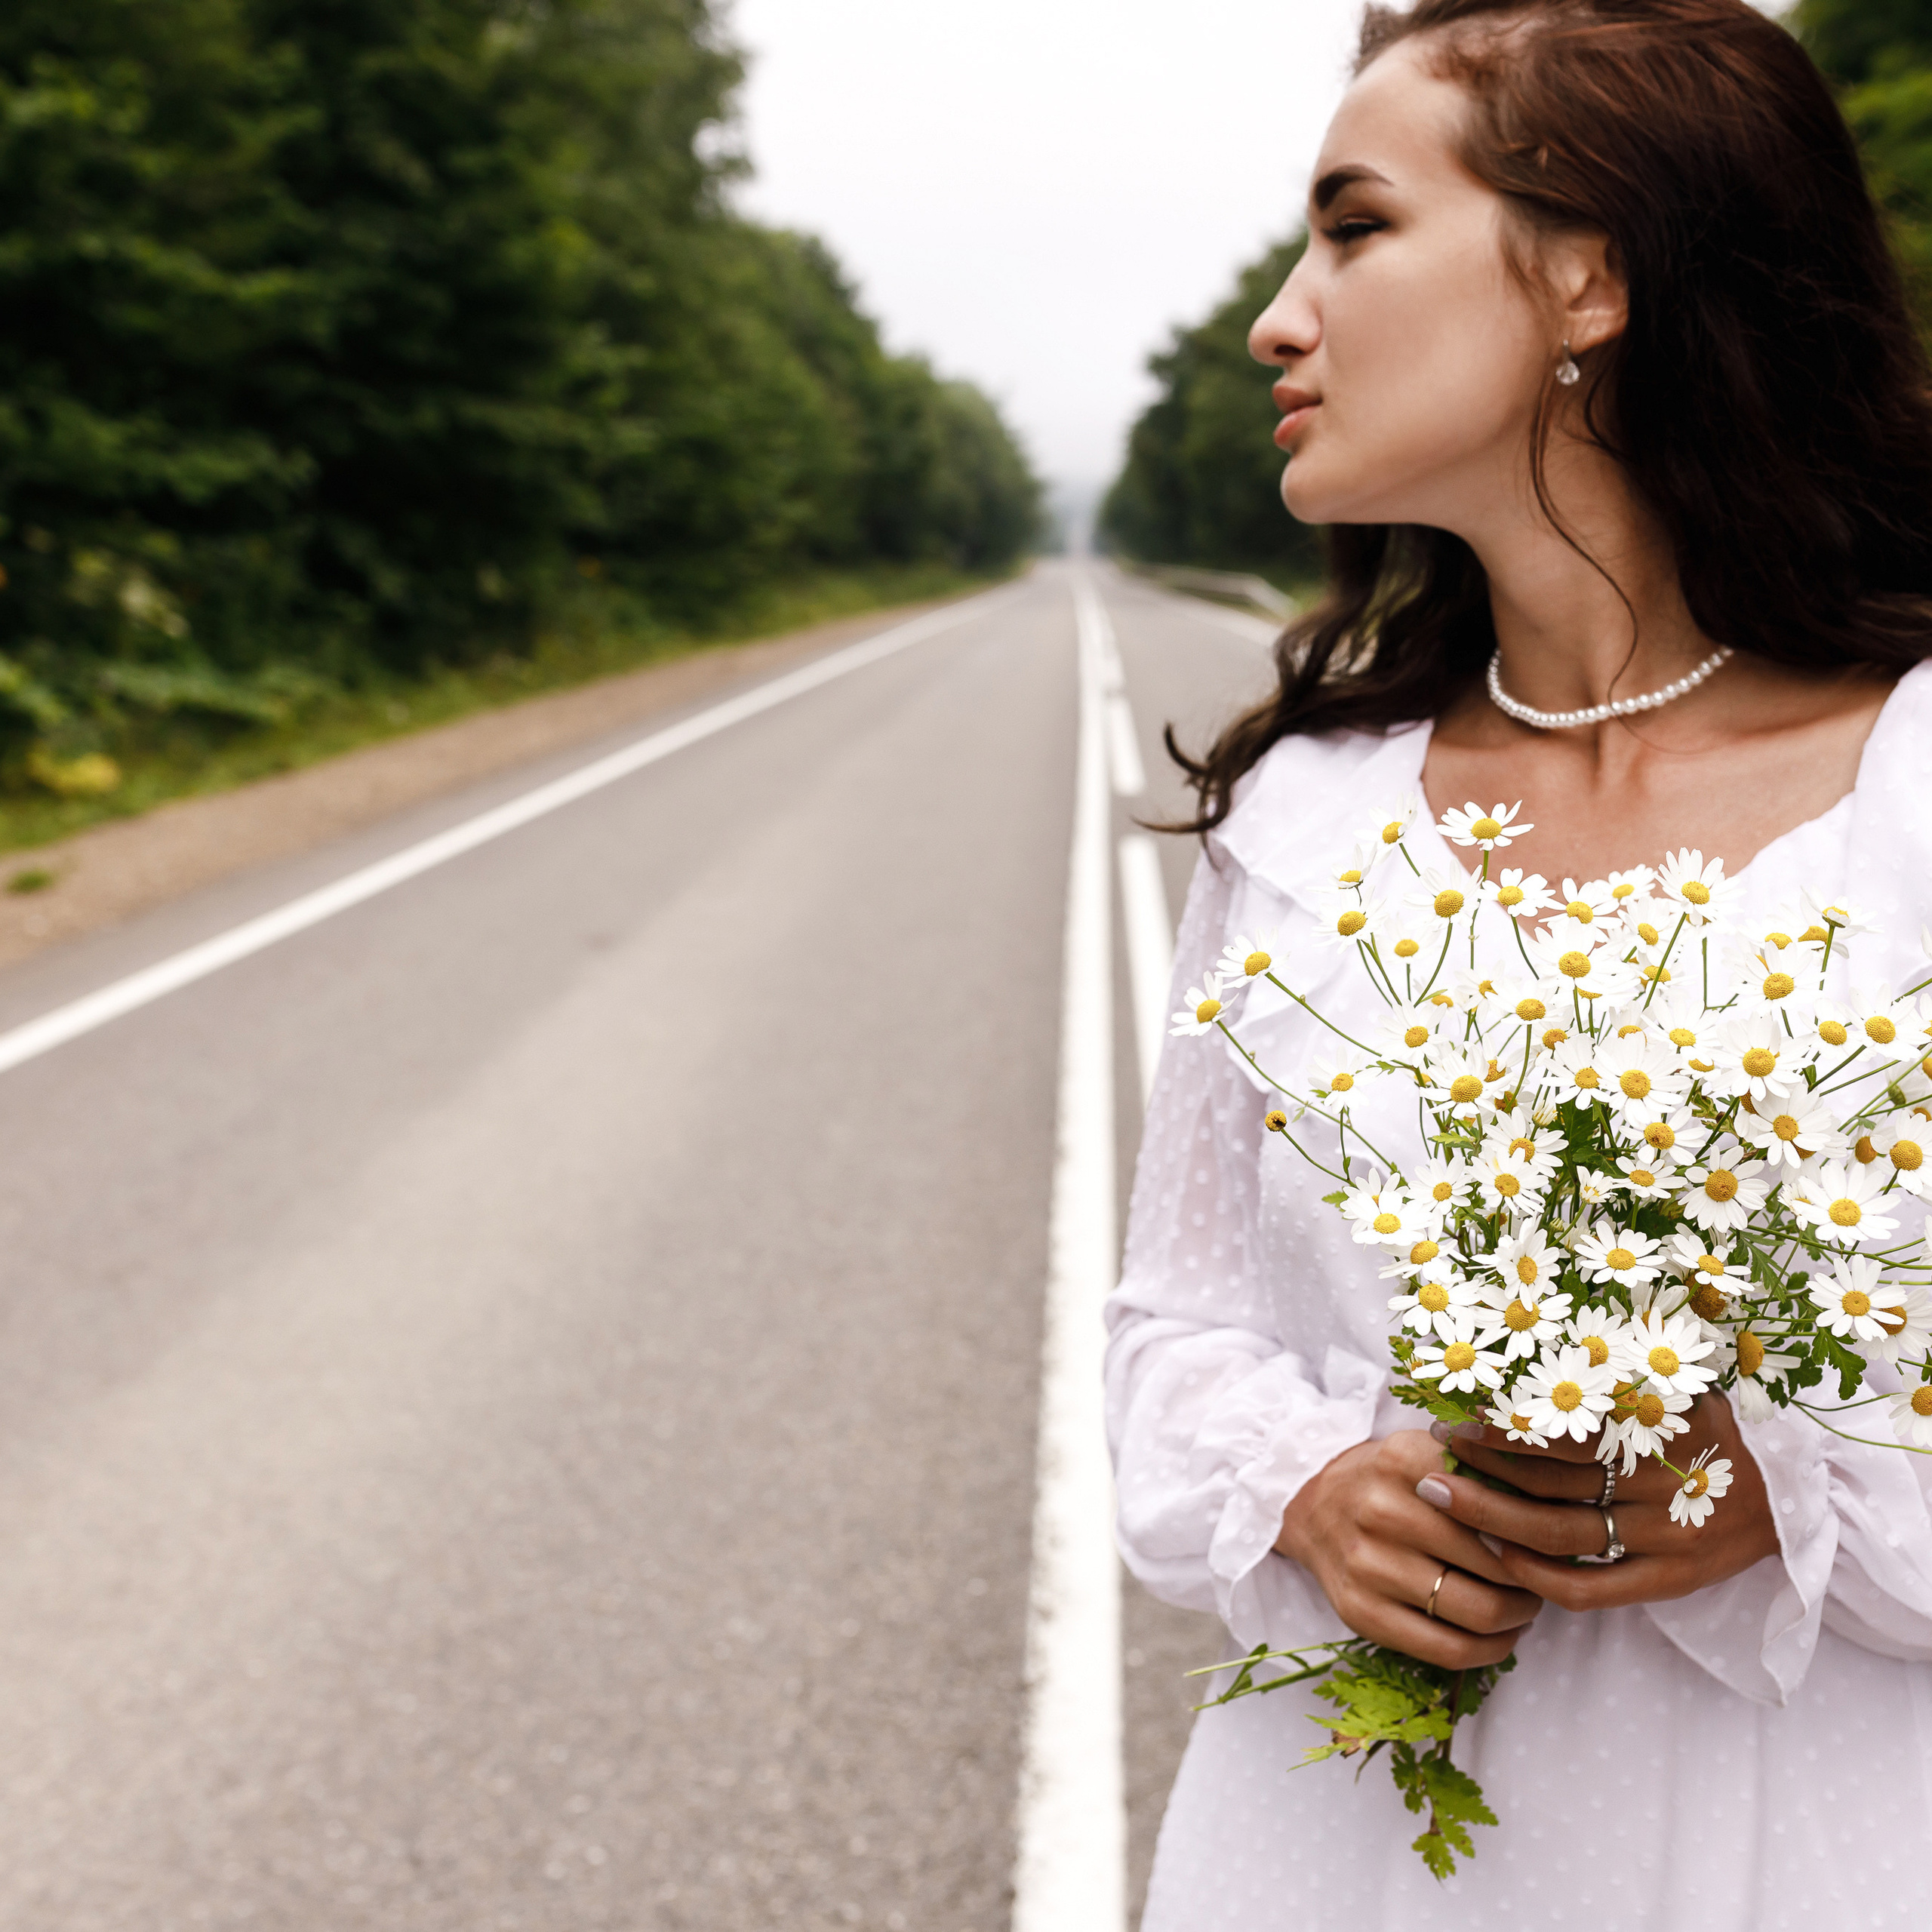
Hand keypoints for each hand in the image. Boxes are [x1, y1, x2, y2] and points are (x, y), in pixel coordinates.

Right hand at [1276, 1429, 1543, 1668]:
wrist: (1312, 1506)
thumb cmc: (1392, 1480)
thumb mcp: (1430, 1450)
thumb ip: (1485, 1468)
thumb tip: (1560, 1508)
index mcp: (1404, 1460)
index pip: (1501, 1503)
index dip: (1541, 1527)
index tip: (1554, 1533)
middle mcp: (1382, 1510)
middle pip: (1498, 1563)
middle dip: (1536, 1577)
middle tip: (1546, 1575)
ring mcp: (1367, 1565)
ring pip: (1479, 1611)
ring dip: (1519, 1615)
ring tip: (1524, 1603)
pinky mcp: (1359, 1612)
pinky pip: (1448, 1649)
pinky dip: (1490, 1649)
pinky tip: (1500, 1634)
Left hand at [1416, 1392, 1779, 1610]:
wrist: (1789, 1495)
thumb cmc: (1711, 1429)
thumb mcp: (1675, 1387)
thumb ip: (1614, 1376)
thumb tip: (1528, 1352)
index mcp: (1657, 1427)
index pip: (1562, 1429)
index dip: (1502, 1426)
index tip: (1455, 1415)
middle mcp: (1658, 1482)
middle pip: (1549, 1482)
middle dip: (1481, 1469)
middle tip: (1431, 1454)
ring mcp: (1664, 1536)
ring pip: (1560, 1533)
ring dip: (1494, 1517)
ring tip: (1444, 1497)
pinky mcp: (1669, 1580)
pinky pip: (1593, 1589)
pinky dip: (1540, 1578)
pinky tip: (1498, 1558)